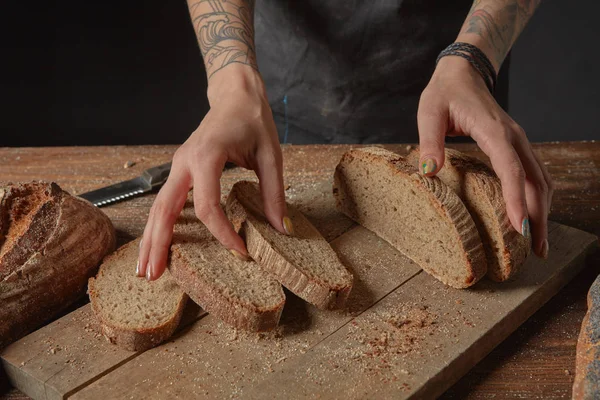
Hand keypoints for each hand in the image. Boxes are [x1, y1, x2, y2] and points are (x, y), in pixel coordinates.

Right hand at [137, 65, 290, 280]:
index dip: (223, 234)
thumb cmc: (253, 121)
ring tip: (146, 270)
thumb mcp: (271, 155)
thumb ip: (274, 192)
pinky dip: (158, 225)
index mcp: (207, 155)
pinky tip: (156, 245)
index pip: (208, 206)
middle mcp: (185, 161)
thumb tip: (280, 229)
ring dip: (151, 238)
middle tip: (154, 276)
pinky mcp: (179, 169)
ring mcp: (178, 165)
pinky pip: (164, 201)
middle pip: (165, 209)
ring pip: (157, 207)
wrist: (236, 95)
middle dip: (159, 243)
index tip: (241, 252)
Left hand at [417, 56, 552, 258]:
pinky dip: (537, 198)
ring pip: (540, 179)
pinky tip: (532, 216)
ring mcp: (518, 142)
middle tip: (537, 250)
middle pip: (535, 180)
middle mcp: (513, 138)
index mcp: (494, 131)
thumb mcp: (429, 112)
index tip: (520, 227)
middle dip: (539, 215)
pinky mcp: (515, 146)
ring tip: (539, 242)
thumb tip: (428, 173)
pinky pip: (533, 175)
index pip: (510, 169)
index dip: (516, 199)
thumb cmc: (444, 92)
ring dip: (543, 210)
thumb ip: (430, 141)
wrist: (463, 72)